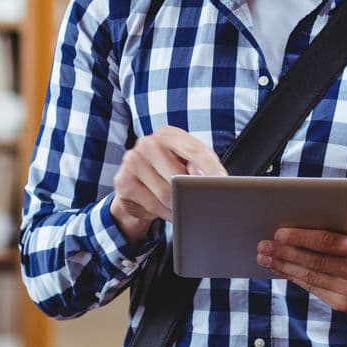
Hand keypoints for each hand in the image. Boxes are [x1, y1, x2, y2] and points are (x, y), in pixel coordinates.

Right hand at [109, 126, 225, 242]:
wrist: (135, 184)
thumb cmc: (169, 171)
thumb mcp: (186, 162)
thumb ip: (200, 165)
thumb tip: (213, 177)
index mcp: (167, 134)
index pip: (193, 149)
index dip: (209, 166)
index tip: (222, 179)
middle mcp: (147, 143)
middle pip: (178, 175)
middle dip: (191, 192)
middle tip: (200, 201)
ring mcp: (132, 162)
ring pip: (165, 193)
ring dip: (179, 205)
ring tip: (184, 207)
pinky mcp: (123, 182)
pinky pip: (152, 204)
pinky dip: (165, 212)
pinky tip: (169, 211)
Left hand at [257, 210, 346, 316]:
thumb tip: (313, 203)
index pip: (327, 242)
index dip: (301, 238)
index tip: (278, 232)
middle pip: (314, 262)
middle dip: (284, 253)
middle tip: (263, 245)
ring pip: (310, 277)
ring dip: (283, 267)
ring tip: (265, 257)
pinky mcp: (345, 305)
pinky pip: (313, 289)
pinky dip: (294, 278)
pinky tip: (281, 268)